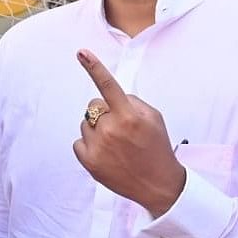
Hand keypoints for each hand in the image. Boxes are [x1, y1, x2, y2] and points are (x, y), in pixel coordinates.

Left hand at [73, 50, 185, 216]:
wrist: (158, 184)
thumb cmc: (156, 147)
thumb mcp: (154, 118)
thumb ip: (132, 102)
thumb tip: (110, 97)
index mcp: (129, 115)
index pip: (108, 85)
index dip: (94, 67)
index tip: (81, 52)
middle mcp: (111, 129)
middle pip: (94, 106)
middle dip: (104, 111)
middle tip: (121, 128)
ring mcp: (98, 146)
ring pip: (85, 123)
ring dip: (97, 129)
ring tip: (115, 144)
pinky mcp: (89, 162)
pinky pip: (79, 142)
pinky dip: (89, 145)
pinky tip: (106, 154)